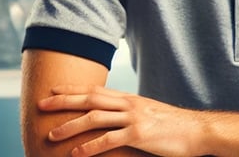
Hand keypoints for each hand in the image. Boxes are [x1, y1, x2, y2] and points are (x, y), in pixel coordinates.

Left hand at [38, 85, 203, 156]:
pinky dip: (90, 146)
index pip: (96, 89)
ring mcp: (134, 118)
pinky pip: (109, 139)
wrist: (198, 131)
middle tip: (41, 104)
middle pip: (90, 98)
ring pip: (94, 117)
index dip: (72, 89)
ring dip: (70, 125)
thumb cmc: (174, 126)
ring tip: (51, 135)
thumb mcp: (149, 113)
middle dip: (63, 100)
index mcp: (130, 99)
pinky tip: (76, 153)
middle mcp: (129, 104)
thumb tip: (114, 117)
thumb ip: (131, 113)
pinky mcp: (139, 135)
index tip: (53, 89)